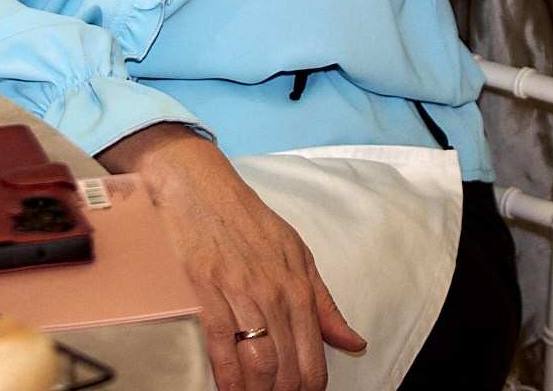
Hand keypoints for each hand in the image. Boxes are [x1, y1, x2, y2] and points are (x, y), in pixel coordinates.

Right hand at [100, 125, 363, 389]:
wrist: (198, 182)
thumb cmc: (246, 216)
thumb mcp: (297, 253)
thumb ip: (324, 303)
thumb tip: (353, 341)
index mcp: (300, 286)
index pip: (313, 358)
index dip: (307, 388)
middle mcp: (275, 291)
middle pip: (287, 367)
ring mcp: (241, 290)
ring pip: (259, 361)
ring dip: (257, 390)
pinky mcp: (208, 286)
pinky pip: (222, 342)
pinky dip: (227, 374)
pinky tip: (228, 389)